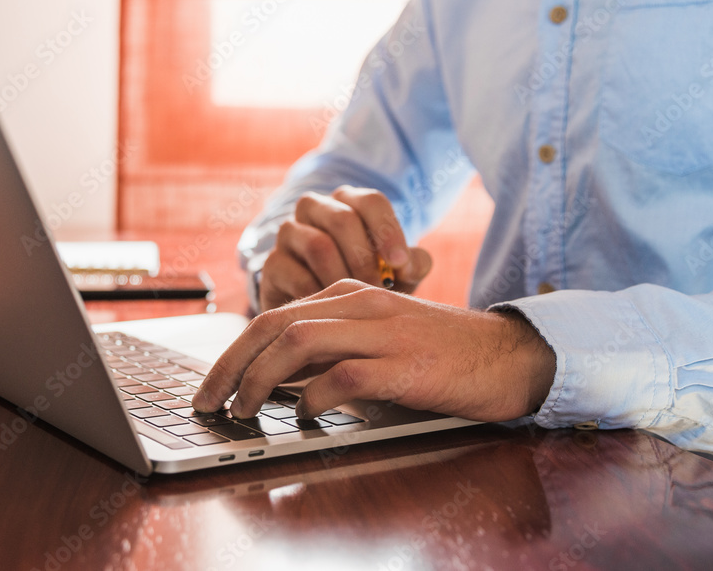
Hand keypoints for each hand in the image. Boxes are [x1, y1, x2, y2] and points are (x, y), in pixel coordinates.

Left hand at [192, 279, 556, 421]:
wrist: (504, 356)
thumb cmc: (436, 353)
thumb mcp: (376, 338)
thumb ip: (329, 349)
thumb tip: (273, 380)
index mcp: (348, 295)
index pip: (271, 316)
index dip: (232, 353)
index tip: (212, 385)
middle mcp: (358, 304)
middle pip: (273, 326)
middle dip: (230, 366)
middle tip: (209, 402)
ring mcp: (381, 331)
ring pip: (297, 343)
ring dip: (260, 380)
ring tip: (244, 411)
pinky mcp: (402, 364)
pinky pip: (341, 376)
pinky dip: (312, 399)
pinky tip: (306, 417)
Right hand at [258, 185, 431, 310]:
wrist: (326, 314)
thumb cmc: (369, 285)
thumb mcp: (398, 275)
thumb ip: (413, 265)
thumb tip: (410, 263)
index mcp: (349, 202)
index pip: (371, 201)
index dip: (388, 230)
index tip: (401, 264)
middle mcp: (315, 208)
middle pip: (342, 220)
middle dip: (365, 259)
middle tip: (380, 291)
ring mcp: (289, 234)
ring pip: (317, 245)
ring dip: (342, 277)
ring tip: (358, 304)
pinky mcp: (272, 264)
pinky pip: (295, 274)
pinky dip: (319, 295)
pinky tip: (334, 314)